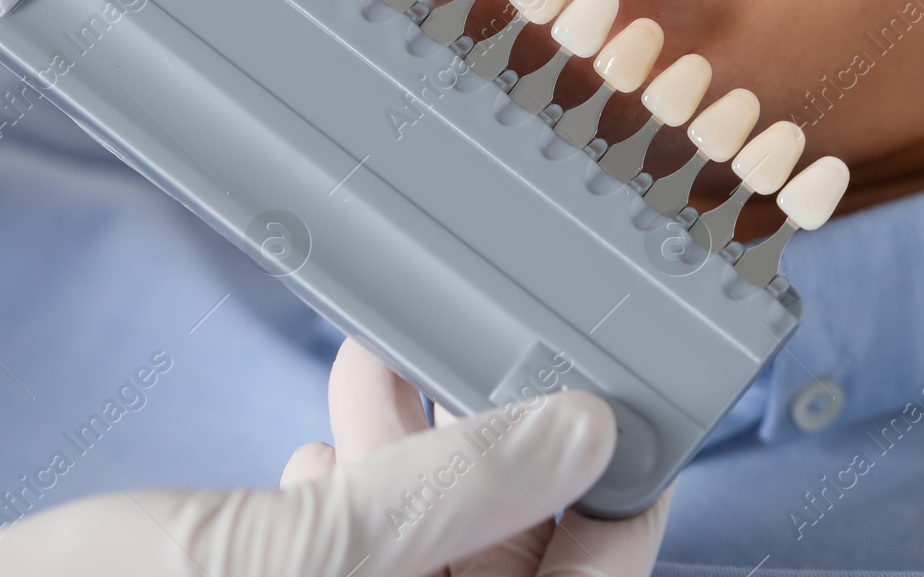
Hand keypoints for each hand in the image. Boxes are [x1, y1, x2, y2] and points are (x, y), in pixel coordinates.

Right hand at [0, 339, 670, 575]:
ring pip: (427, 552)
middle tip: (478, 367)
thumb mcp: (286, 558)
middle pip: (502, 571)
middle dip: (493, 467)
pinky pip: (358, 556)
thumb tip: (579, 435)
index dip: (617, 527)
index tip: (637, 430)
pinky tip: (326, 440)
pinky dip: (355, 488)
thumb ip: (443, 497)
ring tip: (377, 374)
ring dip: (415, 460)